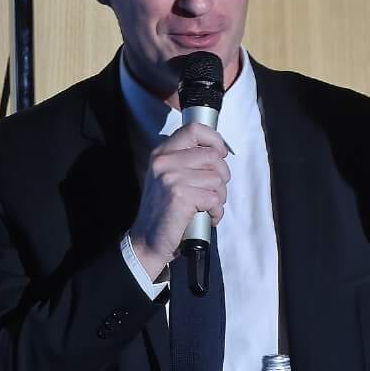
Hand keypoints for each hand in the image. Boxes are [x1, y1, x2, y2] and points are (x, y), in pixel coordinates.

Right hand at [128, 122, 229, 281]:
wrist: (147, 241)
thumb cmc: (164, 211)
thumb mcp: (167, 177)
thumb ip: (187, 161)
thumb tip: (218, 152)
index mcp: (162, 153)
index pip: (194, 129)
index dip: (214, 140)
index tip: (220, 154)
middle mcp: (165, 161)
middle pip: (213, 156)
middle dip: (222, 177)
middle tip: (213, 192)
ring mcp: (171, 178)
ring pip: (217, 179)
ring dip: (219, 197)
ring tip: (207, 207)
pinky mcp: (181, 196)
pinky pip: (214, 199)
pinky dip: (216, 212)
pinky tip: (206, 217)